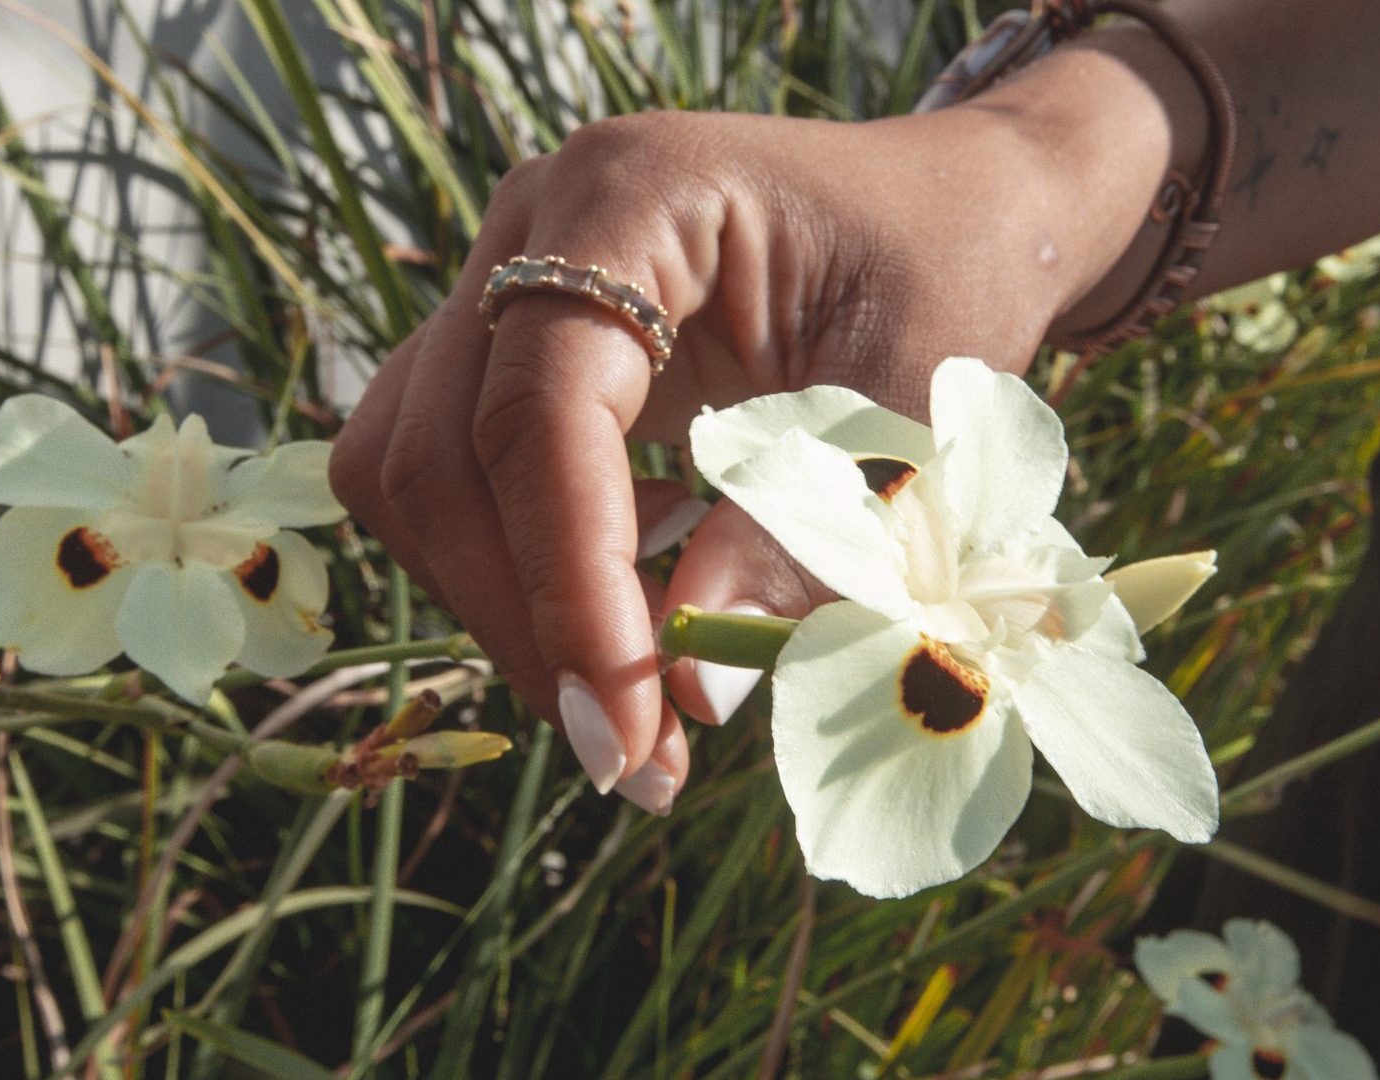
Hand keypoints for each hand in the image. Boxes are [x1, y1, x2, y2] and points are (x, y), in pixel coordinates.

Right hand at [329, 105, 1121, 811]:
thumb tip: (686, 694)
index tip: (630, 723)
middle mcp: (540, 223)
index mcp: (636, 194)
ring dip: (509, 608)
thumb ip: (803, 539)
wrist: (962, 206)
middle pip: (443, 449)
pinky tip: (631, 616)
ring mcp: (515, 282)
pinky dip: (525, 570)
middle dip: (525, 620)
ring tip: (635, 704)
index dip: (571, 577)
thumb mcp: (911, 411)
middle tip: (634, 759)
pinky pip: (460, 475)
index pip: (541, 404)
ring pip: (418, 472)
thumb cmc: (953, 277)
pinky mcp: (524, 350)